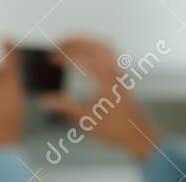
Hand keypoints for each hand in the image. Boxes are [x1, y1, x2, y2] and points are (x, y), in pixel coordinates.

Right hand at [40, 38, 161, 158]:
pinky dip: (96, 48)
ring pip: (104, 46)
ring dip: (86, 42)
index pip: (83, 57)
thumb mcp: (88, 119)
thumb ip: (65, 107)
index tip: (51, 59)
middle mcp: (114, 73)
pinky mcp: (121, 77)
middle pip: (94, 45)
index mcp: (106, 81)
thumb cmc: (117, 130)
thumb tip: (46, 101)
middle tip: (58, 45)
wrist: (139, 136)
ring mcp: (120, 74)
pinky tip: (86, 54)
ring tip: (70, 45)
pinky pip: (111, 54)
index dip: (64, 55)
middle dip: (73, 41)